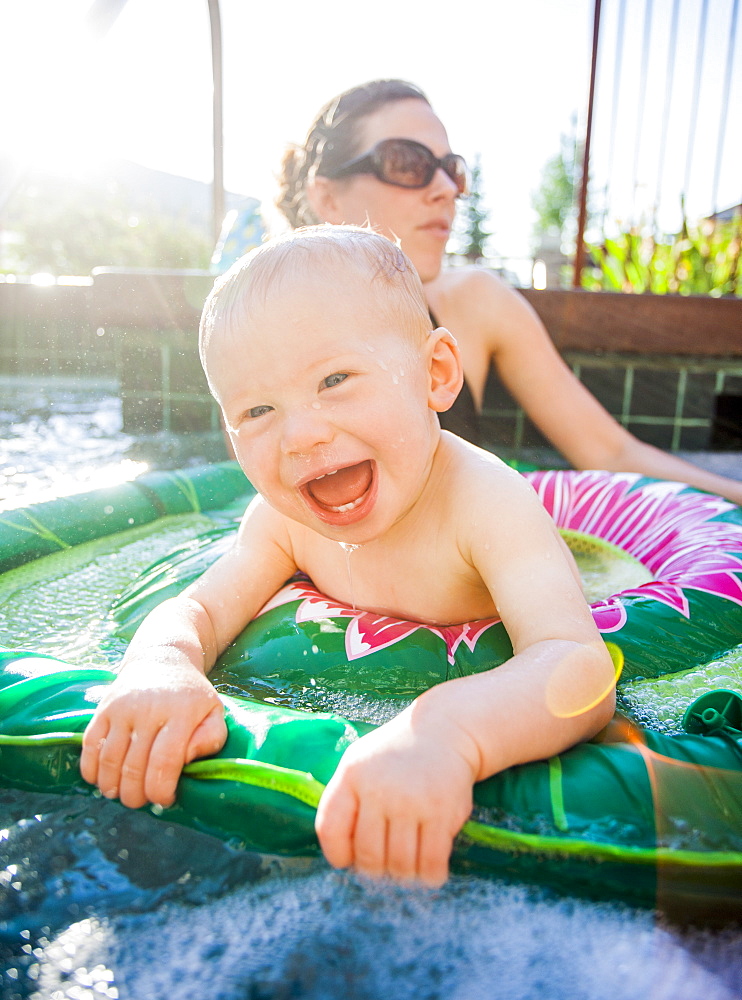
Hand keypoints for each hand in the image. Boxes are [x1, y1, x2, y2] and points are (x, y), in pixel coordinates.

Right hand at [80, 655, 226, 808]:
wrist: (162, 658)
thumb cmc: (191, 695)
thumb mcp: (214, 711)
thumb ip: (211, 737)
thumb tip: (188, 759)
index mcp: (181, 713)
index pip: (165, 763)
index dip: (161, 791)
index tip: (165, 800)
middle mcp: (149, 709)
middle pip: (134, 767)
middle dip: (136, 796)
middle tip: (141, 801)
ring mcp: (123, 708)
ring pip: (109, 760)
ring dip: (112, 787)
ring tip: (121, 795)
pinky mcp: (103, 708)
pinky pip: (90, 745)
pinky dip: (91, 769)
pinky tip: (100, 780)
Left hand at [315, 705, 476, 886]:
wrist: (444, 730)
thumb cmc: (396, 755)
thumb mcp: (359, 764)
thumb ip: (344, 802)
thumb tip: (342, 856)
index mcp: (352, 775)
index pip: (330, 830)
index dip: (337, 855)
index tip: (349, 860)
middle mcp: (379, 788)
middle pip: (368, 856)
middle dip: (375, 869)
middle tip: (385, 865)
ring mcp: (411, 801)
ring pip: (400, 864)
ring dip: (403, 874)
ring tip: (407, 866)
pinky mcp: (442, 812)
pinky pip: (432, 862)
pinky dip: (430, 875)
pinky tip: (430, 869)